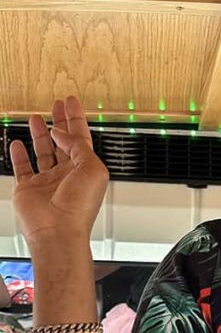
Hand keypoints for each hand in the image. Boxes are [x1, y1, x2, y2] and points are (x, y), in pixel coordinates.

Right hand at [9, 96, 108, 247]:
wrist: (58, 230)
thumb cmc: (78, 207)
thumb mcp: (91, 168)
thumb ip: (78, 145)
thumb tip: (60, 132)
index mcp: (85, 170)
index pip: (81, 138)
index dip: (76, 119)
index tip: (71, 102)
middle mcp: (66, 175)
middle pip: (63, 142)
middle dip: (60, 122)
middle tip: (56, 105)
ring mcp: (47, 181)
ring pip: (43, 151)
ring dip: (39, 134)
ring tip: (36, 118)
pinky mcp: (28, 188)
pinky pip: (22, 167)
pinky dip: (19, 154)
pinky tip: (18, 142)